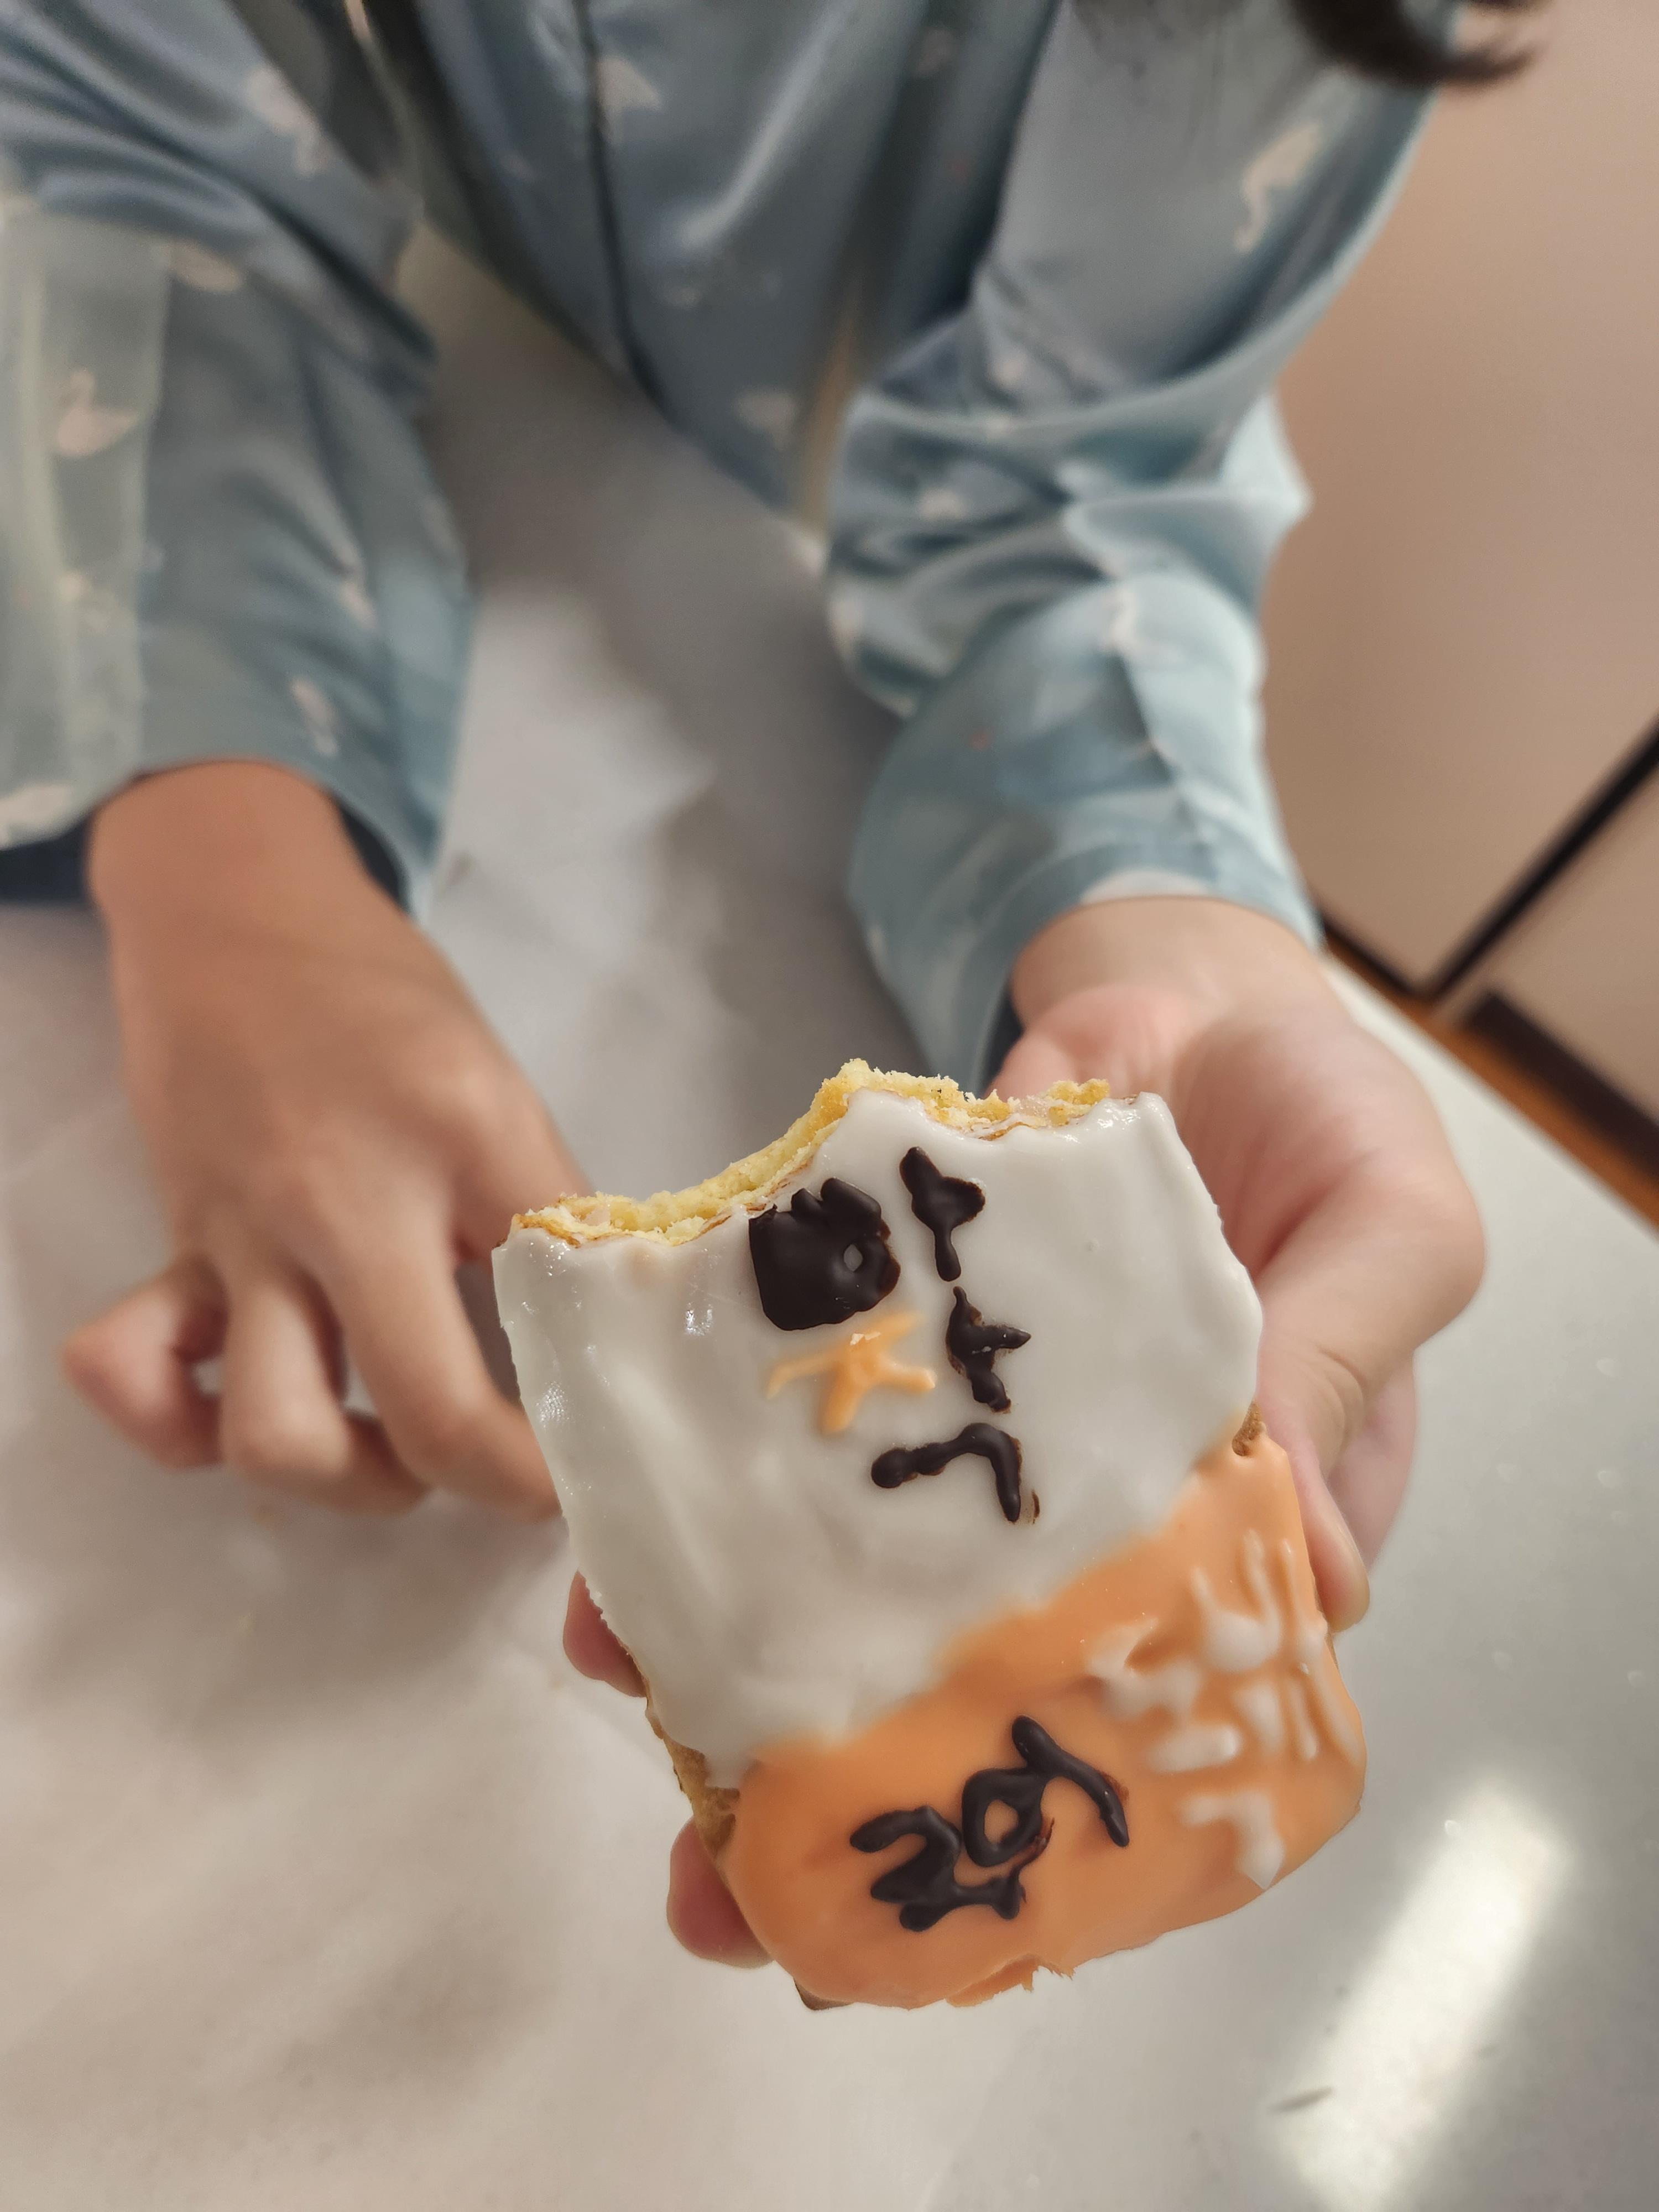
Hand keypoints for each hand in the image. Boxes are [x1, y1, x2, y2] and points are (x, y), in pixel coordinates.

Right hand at [63, 762, 583, 1516]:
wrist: (233, 911)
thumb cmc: (384, 999)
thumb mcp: (495, 1084)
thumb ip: (536, 1207)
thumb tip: (595, 1337)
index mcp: (469, 1137)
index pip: (563, 1305)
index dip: (600, 1407)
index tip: (613, 1447)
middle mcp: (354, 1197)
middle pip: (430, 1410)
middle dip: (496, 1484)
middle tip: (525, 1484)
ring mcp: (251, 1233)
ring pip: (279, 1433)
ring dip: (349, 1482)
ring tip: (396, 1455)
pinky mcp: (178, 1248)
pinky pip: (134, 1373)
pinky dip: (177, 1427)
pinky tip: (241, 1413)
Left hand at [566, 896, 1483, 1967]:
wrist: (1195, 989)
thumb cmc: (1330, 1116)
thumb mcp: (1389, 1232)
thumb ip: (1340, 1368)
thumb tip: (1317, 1569)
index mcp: (1222, 1533)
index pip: (1134, 1717)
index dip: (1032, 1823)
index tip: (919, 1906)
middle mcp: (1073, 1515)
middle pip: (953, 1676)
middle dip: (834, 1777)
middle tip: (710, 1878)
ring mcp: (965, 1432)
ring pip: (839, 1562)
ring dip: (729, 1628)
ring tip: (622, 1666)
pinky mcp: (888, 1330)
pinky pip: (787, 1413)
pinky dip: (708, 1462)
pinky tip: (624, 1509)